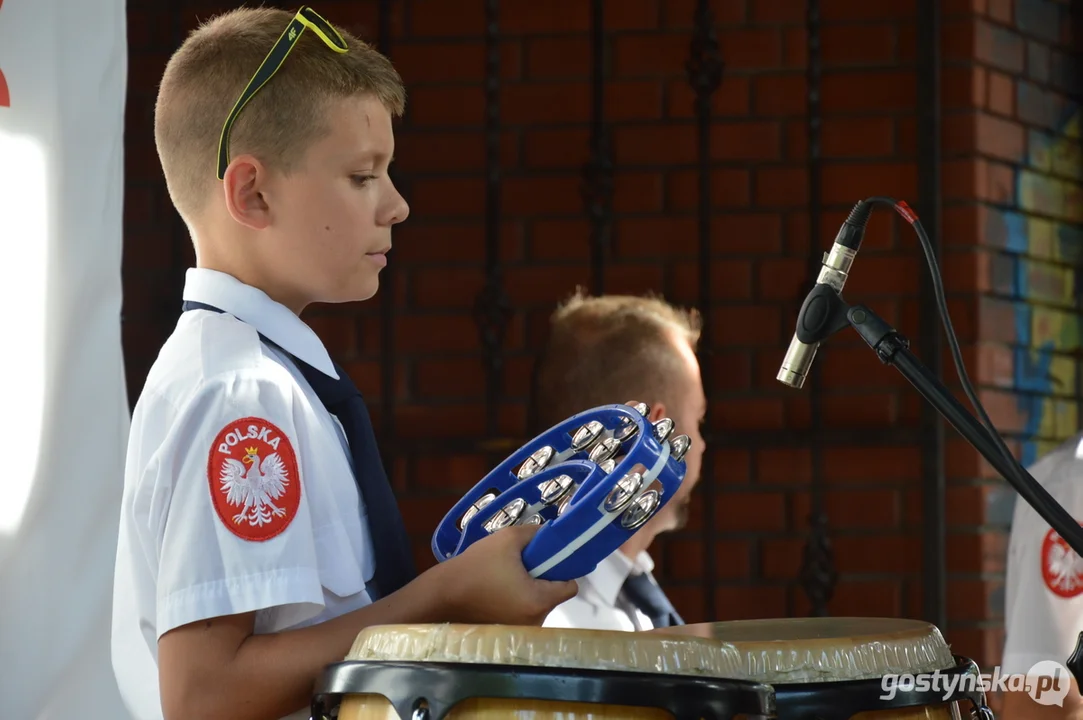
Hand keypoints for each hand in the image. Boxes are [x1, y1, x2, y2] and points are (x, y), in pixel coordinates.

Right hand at [439, 524, 577, 625]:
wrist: (442, 595)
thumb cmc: (476, 567)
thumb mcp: (507, 539)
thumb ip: (534, 533)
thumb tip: (549, 532)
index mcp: (539, 601)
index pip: (570, 586)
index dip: (563, 569)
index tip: (548, 558)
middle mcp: (535, 621)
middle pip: (552, 595)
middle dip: (542, 578)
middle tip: (522, 564)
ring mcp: (521, 630)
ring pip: (537, 604)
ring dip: (528, 590)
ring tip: (506, 576)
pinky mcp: (508, 633)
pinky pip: (522, 613)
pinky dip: (516, 601)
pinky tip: (498, 590)